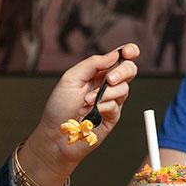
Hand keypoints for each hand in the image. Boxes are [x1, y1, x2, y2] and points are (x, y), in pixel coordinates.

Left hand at [19, 44, 139, 185]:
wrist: (56, 134)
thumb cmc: (59, 106)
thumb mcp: (71, 78)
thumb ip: (93, 63)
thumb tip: (114, 54)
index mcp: (96, 72)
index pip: (118, 57)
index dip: (129, 51)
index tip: (130, 52)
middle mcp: (106, 84)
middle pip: (129, 70)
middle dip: (123, 72)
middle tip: (110, 79)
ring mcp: (111, 100)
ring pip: (124, 88)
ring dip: (105, 93)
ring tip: (88, 101)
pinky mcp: (113, 116)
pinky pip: (116, 105)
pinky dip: (104, 106)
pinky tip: (92, 111)